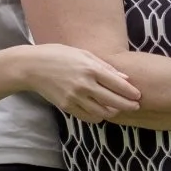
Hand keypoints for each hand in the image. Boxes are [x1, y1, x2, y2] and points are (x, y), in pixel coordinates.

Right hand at [16, 43, 139, 122]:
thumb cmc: (58, 55)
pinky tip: (101, 112)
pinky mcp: (67, 106)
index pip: (118, 84)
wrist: (31, 67)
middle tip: (136, 107)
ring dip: (113, 112)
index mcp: (90, 68)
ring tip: (118, 109)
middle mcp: (85, 85)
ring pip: (102, 112)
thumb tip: (124, 77)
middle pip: (114, 101)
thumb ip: (104, 66)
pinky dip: (98, 117)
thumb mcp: (83, 54)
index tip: (138, 96)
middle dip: (128, 105)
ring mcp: (75, 97)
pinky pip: (88, 117)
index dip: (131, 92)